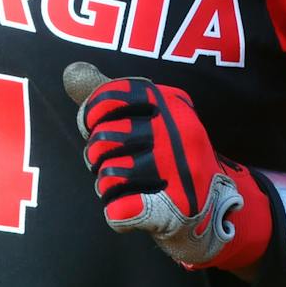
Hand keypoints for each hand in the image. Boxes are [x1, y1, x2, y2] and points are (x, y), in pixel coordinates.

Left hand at [62, 63, 269, 271]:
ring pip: (107, 176)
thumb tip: (71, 71)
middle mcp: (178, 131)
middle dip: (98, 158)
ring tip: (129, 188)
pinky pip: (118, 210)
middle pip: (102, 139)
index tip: (98, 129)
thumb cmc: (168, 159)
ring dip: (108, 188)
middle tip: (118, 165)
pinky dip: (118, 215)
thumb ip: (109, 95)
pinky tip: (134, 210)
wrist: (213, 210)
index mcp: (170, 103)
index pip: (109, 96)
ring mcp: (180, 170)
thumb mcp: (149, 118)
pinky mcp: (176, 210)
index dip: (92, 117)